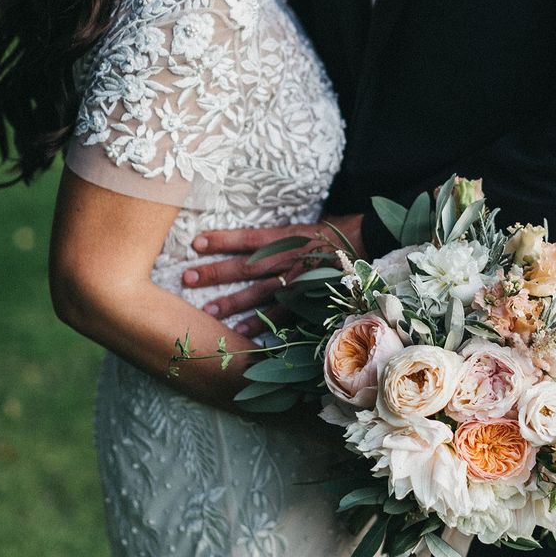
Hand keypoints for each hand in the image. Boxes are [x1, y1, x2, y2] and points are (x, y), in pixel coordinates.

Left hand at [183, 214, 365, 336]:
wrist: (368, 243)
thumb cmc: (335, 232)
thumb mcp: (306, 225)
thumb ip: (279, 235)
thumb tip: (251, 240)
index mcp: (288, 238)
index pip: (249, 239)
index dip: (223, 240)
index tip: (196, 242)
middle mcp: (289, 260)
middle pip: (246, 268)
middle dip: (216, 273)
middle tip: (187, 278)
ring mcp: (298, 282)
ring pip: (259, 294)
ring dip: (231, 302)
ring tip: (205, 311)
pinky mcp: (307, 299)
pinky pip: (280, 315)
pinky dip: (260, 324)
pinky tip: (239, 332)